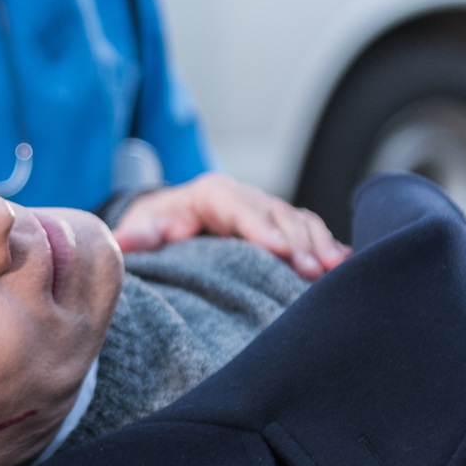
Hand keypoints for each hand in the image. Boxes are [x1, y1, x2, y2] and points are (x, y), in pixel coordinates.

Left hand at [113, 173, 348, 280]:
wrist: (171, 221)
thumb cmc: (158, 225)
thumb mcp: (144, 227)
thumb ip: (137, 235)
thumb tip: (120, 244)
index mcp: (216, 195)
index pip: (243, 211)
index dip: (264, 231)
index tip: (282, 251)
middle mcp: (248, 199)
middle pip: (280, 217)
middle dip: (300, 243)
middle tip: (315, 270)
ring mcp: (269, 214)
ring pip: (301, 224)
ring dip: (321, 245)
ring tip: (336, 269)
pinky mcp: (282, 230)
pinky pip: (310, 235)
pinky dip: (328, 247)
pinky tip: (345, 266)